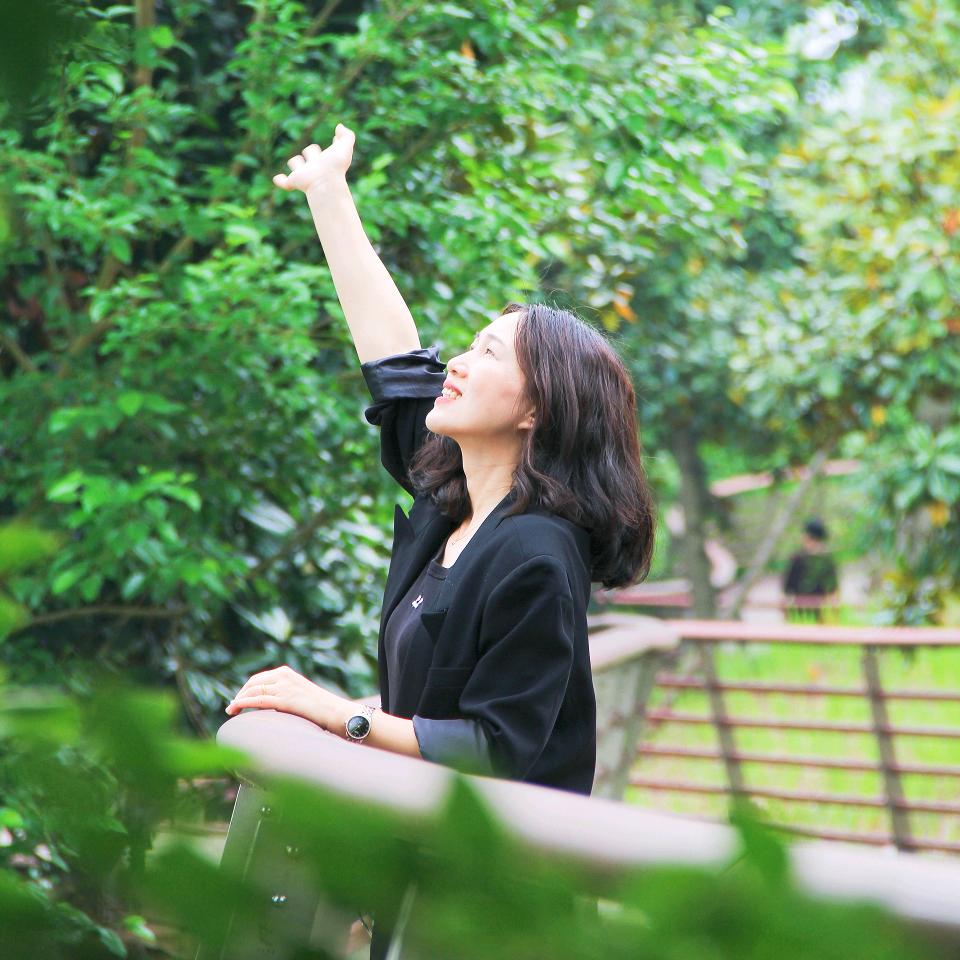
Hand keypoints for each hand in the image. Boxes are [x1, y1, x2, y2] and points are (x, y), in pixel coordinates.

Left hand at [225, 664, 349, 732]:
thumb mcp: (299, 695)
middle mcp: (283, 676)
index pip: (259, 679)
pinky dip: (244, 703)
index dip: (245, 690)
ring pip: (253, 691)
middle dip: (240, 694)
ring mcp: (284, 686)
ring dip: (238, 701)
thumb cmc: (320, 708)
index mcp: (286, 672)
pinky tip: (235, 708)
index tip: (238, 701)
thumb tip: (271, 705)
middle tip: (232, 708)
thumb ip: (284, 694)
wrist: (336, 711)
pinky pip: (259, 700)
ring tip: (230, 712)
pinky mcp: (285, 699)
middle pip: (253, 684)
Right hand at [272, 124, 355, 195]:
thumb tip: (339, 126)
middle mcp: (314, 166)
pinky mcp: (294, 181)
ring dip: (296, 163)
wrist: (325, 182)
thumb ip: (347, 136)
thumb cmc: (335, 166)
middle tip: (315, 155)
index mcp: (325, 159)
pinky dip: (282, 182)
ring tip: (299, 168)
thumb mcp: (344, 147)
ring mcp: (303, 174)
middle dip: (311, 152)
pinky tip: (277, 179)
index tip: (336, 140)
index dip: (332, 144)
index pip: (327, 149)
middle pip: (309, 153)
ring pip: (296, 163)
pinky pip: (286, 183)